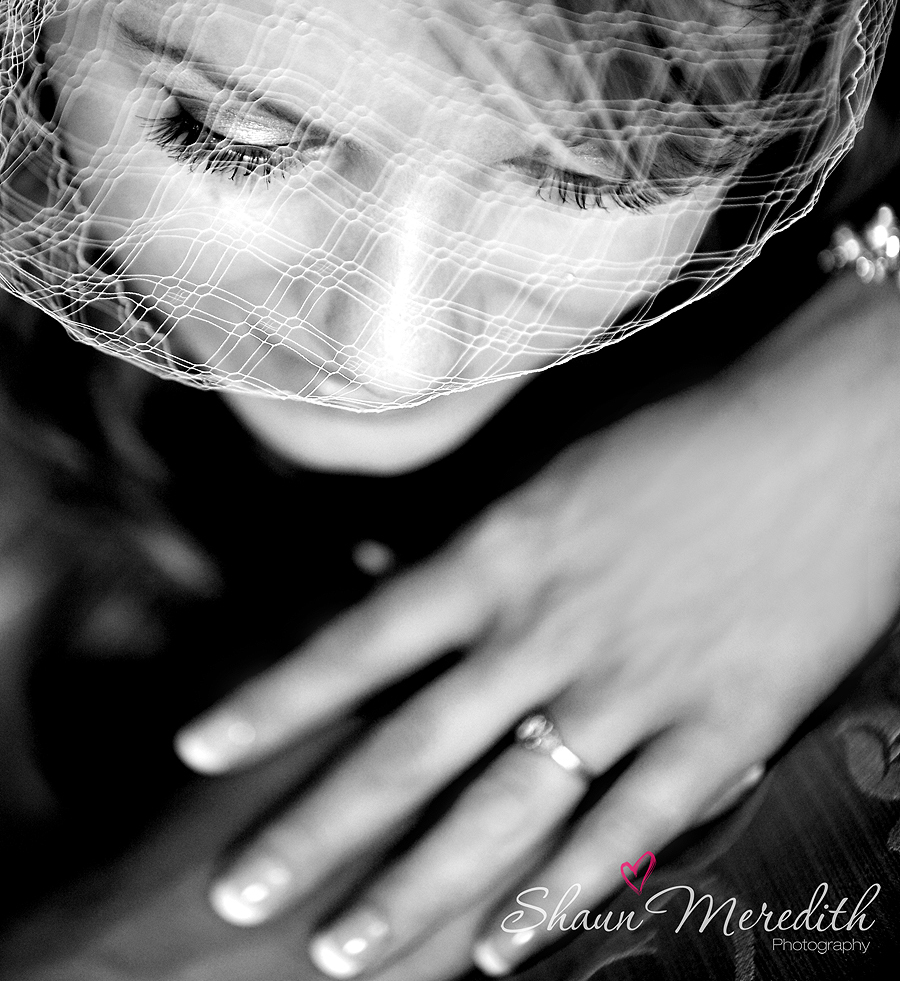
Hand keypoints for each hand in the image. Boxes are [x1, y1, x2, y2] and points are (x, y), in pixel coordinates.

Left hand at [175, 272, 899, 979]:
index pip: (360, 641)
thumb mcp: (562, 474)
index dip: (275, 701)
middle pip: (409, 748)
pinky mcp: (718, 725)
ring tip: (340, 950)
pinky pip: (625, 829)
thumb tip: (399, 582)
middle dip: (316, 829)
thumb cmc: (691, 435)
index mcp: (505, 551)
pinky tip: (501, 952)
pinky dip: (558, 896)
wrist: (825, 430)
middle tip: (239, 896)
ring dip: (414, 887)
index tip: (200, 750)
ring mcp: (632, 684)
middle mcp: (549, 628)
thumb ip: (484, 547)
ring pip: (501, 809)